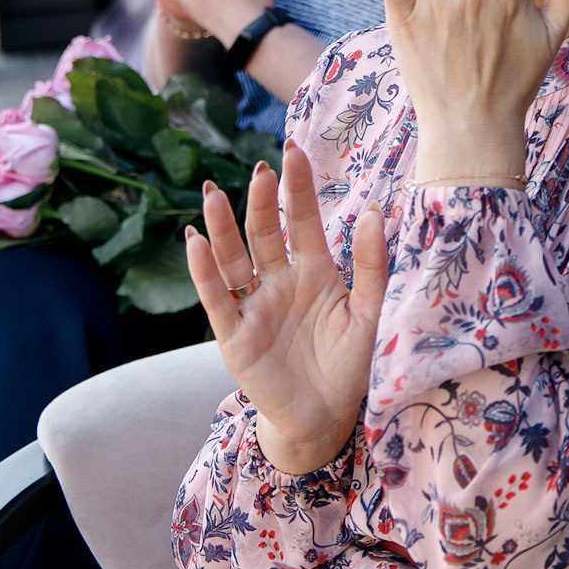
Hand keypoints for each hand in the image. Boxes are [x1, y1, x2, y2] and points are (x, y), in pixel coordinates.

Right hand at [187, 144, 385, 473]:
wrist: (324, 418)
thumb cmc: (345, 365)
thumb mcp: (366, 314)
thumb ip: (370, 266)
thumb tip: (372, 211)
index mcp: (313, 272)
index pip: (301, 220)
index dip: (297, 187)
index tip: (293, 150)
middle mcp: (278, 281)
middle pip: (264, 233)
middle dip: (261, 201)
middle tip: (261, 170)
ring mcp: (253, 306)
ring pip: (234, 259)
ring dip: (223, 227)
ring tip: (213, 193)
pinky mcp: (234, 336)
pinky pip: (217, 300)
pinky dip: (205, 272)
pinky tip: (196, 242)